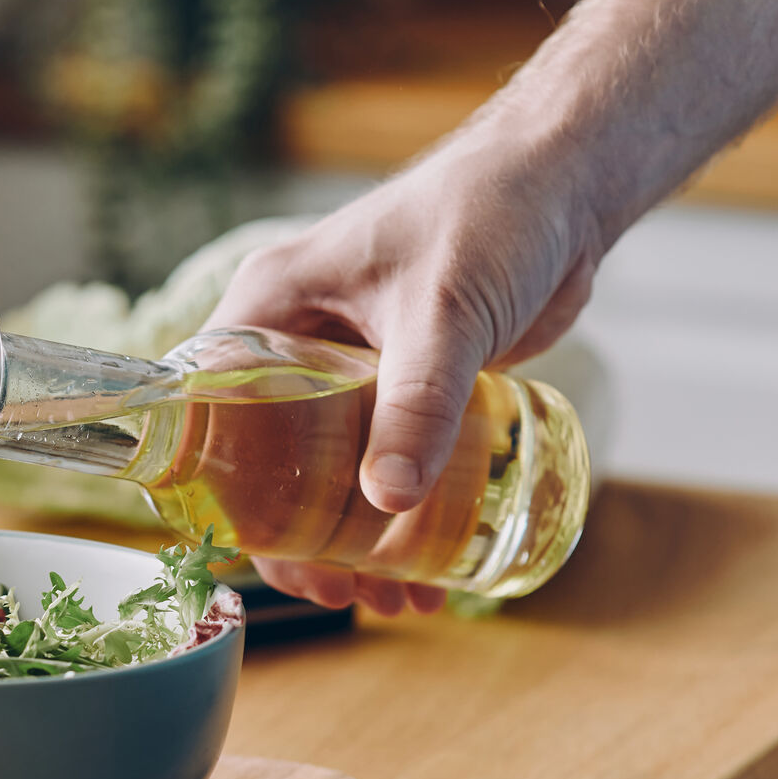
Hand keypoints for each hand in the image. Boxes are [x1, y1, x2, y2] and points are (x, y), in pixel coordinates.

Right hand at [202, 140, 601, 614]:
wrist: (568, 182)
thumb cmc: (491, 213)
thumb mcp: (443, 313)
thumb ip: (416, 402)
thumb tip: (385, 500)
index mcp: (267, 307)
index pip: (209, 411)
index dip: (223, 490)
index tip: (265, 553)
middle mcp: (296, 340)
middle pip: (267, 460)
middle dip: (302, 538)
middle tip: (340, 595)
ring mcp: (349, 368)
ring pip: (329, 472)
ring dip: (358, 540)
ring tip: (397, 596)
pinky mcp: (403, 384)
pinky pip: (385, 461)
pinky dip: (402, 515)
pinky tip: (434, 562)